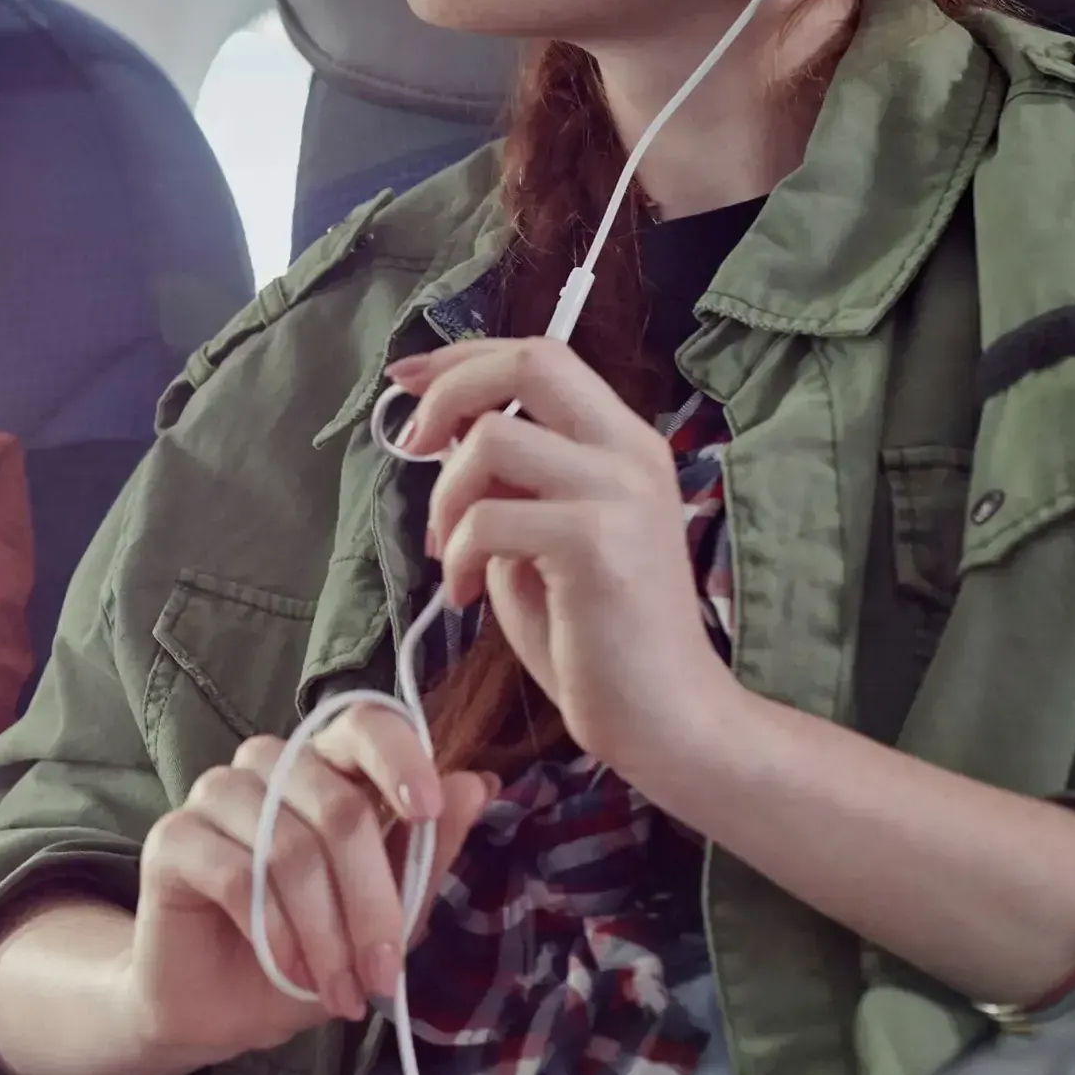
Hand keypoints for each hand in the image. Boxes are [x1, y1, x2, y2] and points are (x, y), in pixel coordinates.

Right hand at [117, 720, 492, 1074]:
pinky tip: (287, 968)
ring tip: (339, 989)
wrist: (222, 1009)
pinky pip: (235, 876)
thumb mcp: (385, 918)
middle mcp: (268, 766)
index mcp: (326, 769)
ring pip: (289, 848)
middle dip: (372, 905)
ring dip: (324, 933)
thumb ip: (426, 853)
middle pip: (337, 807)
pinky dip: (274, 933)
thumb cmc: (308, 954)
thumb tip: (478, 783)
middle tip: (383, 975)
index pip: (363, 723)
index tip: (428, 809)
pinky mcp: (173, 838)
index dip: (399, 757)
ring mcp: (215, 795)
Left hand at [388, 338, 745, 776]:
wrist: (665, 718)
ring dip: (445, 498)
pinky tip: (463, 596)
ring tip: (449, 555)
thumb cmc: (596, 636)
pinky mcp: (596, 543)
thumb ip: (506, 483)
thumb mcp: (539, 538)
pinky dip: (456, 556)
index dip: (465, 357)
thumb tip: (447, 434)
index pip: (542, 357)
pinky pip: (487, 518)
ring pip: (493, 441)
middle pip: (529, 363)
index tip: (408, 378)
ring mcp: (620, 494)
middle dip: (450, 390)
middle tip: (413, 446)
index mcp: (624, 443)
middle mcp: (631, 453)